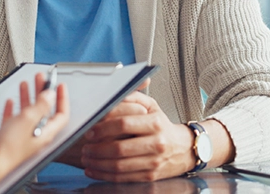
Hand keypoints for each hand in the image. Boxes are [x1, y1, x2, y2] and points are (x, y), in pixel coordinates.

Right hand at [0, 74, 69, 183]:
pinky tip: (11, 102)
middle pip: (44, 110)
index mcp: (45, 133)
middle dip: (43, 92)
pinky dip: (14, 109)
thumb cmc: (9, 148)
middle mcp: (36, 135)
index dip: (62, 98)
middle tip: (41, 79)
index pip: (61, 114)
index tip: (60, 85)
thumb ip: (41, 105)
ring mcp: (22, 136)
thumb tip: (51, 94)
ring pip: (28, 113)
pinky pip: (14, 120)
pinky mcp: (8, 138)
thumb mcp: (28, 120)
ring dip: (28, 97)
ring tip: (26, 84)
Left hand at [79, 91, 194, 181]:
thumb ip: (133, 97)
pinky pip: (124, 178)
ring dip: (98, 164)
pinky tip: (95, 170)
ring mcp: (154, 162)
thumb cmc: (162, 126)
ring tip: (87, 158)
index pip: (124, 124)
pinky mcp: (150, 175)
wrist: (184, 148)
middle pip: (120, 148)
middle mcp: (156, 143)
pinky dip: (106, 175)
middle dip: (97, 149)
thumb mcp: (152, 106)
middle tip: (85, 147)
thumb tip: (113, 92)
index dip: (103, 128)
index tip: (90, 131)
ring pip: (120, 166)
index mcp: (155, 123)